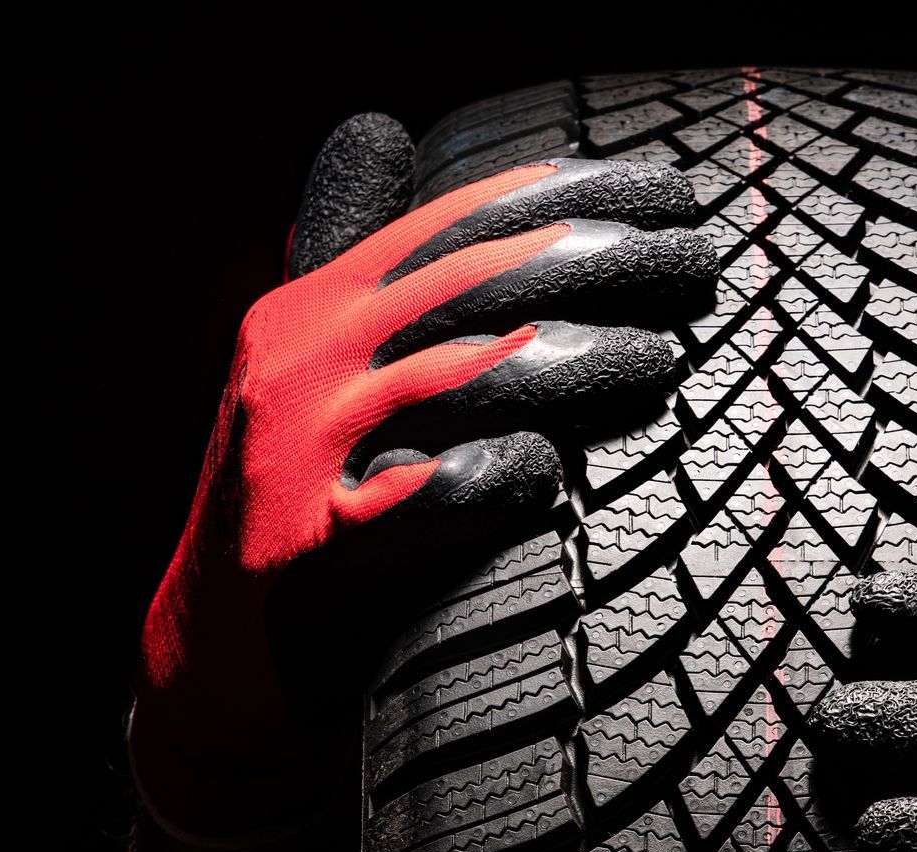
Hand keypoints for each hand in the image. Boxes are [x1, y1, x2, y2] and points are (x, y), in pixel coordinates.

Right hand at [129, 114, 713, 844]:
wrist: (215, 657)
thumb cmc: (304, 500)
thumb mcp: (310, 364)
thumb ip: (358, 262)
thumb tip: (378, 128)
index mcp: (315, 310)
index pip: (459, 223)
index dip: (575, 195)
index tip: (671, 193)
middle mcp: (307, 368)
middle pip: (482, 285)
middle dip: (608, 260)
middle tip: (701, 263)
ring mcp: (307, 460)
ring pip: (469, 378)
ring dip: (583, 358)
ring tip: (668, 358)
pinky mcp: (316, 558)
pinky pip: (432, 500)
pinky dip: (503, 476)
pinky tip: (562, 471)